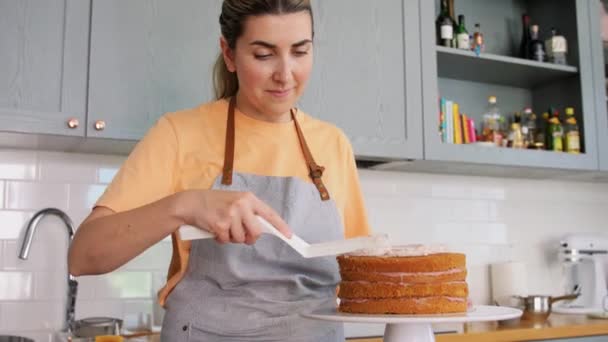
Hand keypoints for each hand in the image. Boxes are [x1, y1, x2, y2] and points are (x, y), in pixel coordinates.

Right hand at [176, 189, 291, 244]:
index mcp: (248, 198)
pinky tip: (214, 229)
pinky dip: (220, 239)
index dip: (280, 226)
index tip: (289, 235)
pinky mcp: (220, 224)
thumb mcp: (235, 202)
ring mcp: (231, 214)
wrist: (191, 202)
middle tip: (239, 235)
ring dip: (231, 238)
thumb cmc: (214, 203)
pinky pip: (226, 241)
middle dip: (249, 238)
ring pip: (240, 239)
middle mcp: (242, 204)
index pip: (269, 214)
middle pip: (257, 232)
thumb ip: (248, 213)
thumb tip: (261, 230)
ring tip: (222, 227)